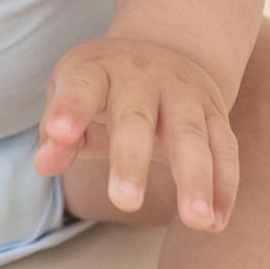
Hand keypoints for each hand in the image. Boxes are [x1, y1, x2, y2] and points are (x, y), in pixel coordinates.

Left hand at [33, 38, 238, 232]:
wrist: (160, 48)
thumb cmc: (102, 86)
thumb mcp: (70, 93)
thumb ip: (55, 131)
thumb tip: (45, 163)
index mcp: (97, 68)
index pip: (81, 85)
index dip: (70, 108)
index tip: (59, 133)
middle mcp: (140, 74)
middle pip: (135, 116)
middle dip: (130, 159)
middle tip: (124, 202)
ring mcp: (181, 91)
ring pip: (190, 134)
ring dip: (195, 178)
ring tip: (195, 219)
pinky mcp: (214, 111)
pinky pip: (224, 148)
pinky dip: (224, 186)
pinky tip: (215, 220)